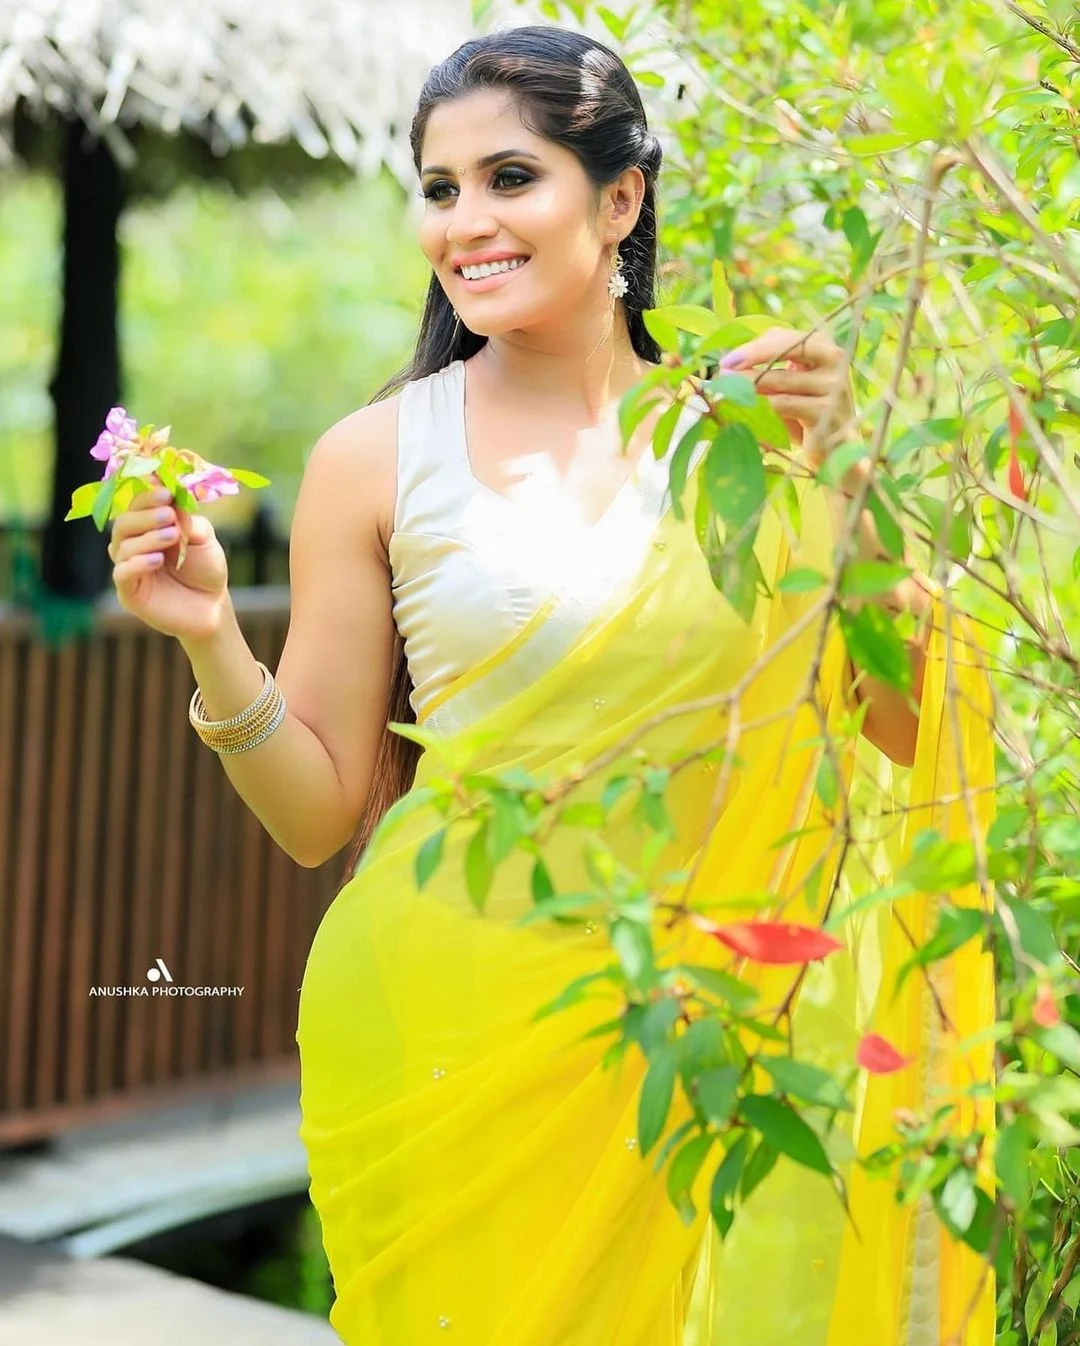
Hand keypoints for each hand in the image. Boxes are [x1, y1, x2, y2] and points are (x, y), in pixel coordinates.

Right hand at [107, 486, 229, 642]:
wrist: (212, 606)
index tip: (166, 493)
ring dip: (147, 538)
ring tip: (173, 536)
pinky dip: (136, 564)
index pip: (137, 506)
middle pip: (123, 523)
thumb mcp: (203, 539)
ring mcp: (129, 568)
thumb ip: (188, 520)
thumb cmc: (206, 569)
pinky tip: (156, 560)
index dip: (148, 497)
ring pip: (121, 546)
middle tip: (168, 515)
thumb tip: (173, 502)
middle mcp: (133, 545)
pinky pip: (121, 573)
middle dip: (145, 516)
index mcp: (147, 528)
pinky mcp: (129, 593)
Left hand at [720, 327, 857, 468]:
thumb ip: (770, 371)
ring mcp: (833, 385)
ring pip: (780, 380)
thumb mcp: (789, 389)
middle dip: (752, 356)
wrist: (836, 451)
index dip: (754, 346)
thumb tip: (729, 367)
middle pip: (788, 348)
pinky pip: (783, 404)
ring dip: (749, 384)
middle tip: (723, 368)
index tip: (728, 359)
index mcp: (824, 348)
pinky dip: (760, 406)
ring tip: (726, 390)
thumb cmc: (806, 417)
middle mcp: (834, 360)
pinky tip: (743, 410)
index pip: (786, 337)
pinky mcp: (826, 410)